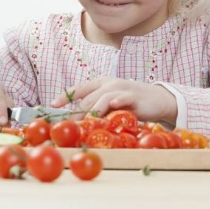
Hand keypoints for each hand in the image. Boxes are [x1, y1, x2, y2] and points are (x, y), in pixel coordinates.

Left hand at [50, 77, 176, 123]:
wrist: (157, 99)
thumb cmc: (130, 103)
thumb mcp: (111, 104)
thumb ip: (97, 109)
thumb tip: (78, 123)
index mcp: (100, 84)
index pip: (79, 89)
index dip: (66, 96)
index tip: (53, 104)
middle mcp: (108, 84)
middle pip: (89, 97)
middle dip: (78, 112)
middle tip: (70, 126)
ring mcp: (121, 88)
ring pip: (103, 97)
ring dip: (93, 110)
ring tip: (86, 121)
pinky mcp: (134, 96)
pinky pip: (123, 97)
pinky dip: (117, 100)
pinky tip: (113, 104)